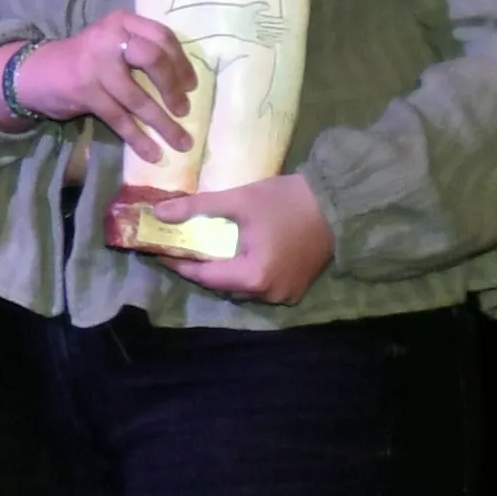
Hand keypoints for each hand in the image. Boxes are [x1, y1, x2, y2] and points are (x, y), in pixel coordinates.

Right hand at [0, 8, 193, 161]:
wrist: (33, 72)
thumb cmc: (83, 60)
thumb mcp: (111, 42)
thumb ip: (140, 49)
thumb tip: (183, 82)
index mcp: (121, 22)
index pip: (162, 36)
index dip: (182, 63)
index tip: (191, 87)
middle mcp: (108, 38)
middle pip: (153, 59)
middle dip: (172, 88)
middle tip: (183, 110)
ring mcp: (94, 65)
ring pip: (137, 97)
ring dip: (162, 123)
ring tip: (181, 143)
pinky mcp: (84, 91)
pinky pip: (119, 118)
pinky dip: (138, 138)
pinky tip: (152, 153)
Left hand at [133, 172, 335, 305]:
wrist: (339, 203)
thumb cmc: (288, 201)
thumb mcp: (239, 200)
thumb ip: (196, 208)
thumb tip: (158, 213)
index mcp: (253, 277)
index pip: (203, 275)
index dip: (179, 263)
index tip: (159, 251)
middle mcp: (268, 294)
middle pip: (221, 285)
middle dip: (201, 268)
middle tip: (182, 248)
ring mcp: (285, 295)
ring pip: (241, 289)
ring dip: (224, 273)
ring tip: (207, 252)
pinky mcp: (296, 289)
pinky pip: (261, 287)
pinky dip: (246, 274)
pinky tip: (237, 256)